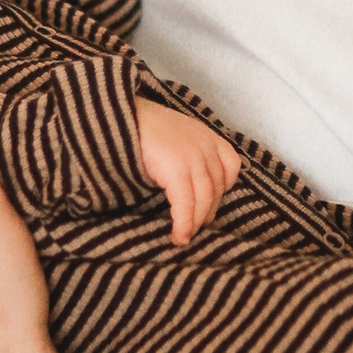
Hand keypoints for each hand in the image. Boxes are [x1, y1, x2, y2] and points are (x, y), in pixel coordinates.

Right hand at [135, 95, 238, 247]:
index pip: (231, 166)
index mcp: (208, 136)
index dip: (223, 189)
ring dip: (195, 223)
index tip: (211, 203)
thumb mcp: (177, 133)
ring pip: (203, 200)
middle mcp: (205, 146)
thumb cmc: (143, 127)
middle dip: (207, 211)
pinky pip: (185, 204)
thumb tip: (191, 183)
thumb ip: (190, 151)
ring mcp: (193, 157)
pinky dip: (184, 224)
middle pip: (216, 188)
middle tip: (196, 227)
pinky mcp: (177, 169)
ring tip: (186, 236)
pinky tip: (179, 236)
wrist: (121, 115)